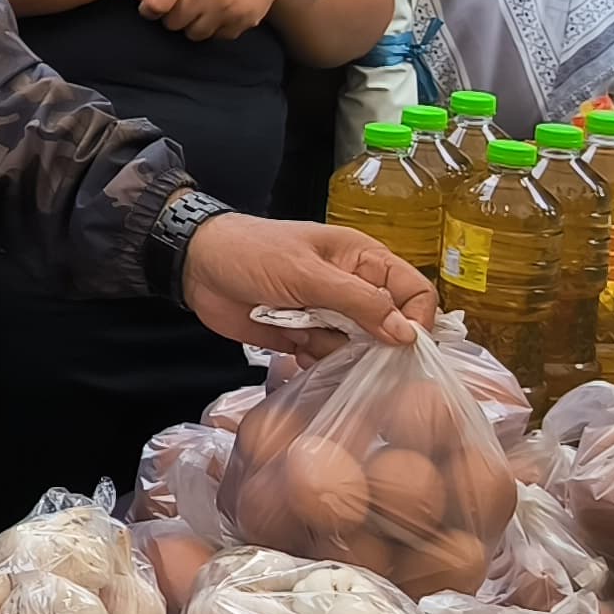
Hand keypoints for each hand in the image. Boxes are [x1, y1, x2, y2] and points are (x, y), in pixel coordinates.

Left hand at [134, 0, 292, 39]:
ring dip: (193, 24)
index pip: (155, 6)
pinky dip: (216, 28)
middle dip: (174, 15)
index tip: (154, 6)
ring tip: (203, 5)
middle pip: (172, 23)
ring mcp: (227, 6)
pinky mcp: (243, 20)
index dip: (149, 9)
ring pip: (193, 34)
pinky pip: (217, 37)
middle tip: (186, 0)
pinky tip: (222, 9)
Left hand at [181, 210, 433, 359]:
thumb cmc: (253, 254)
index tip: (403, 345)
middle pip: (389, 327)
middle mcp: (353, 289)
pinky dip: (313, 359)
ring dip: (336, 350)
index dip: (417, 319)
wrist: (197, 267)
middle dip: (374, 344)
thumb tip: (407, 335)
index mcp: (363, 260)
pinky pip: (327, 359)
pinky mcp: (304, 336)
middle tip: (344, 344)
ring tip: (304, 333)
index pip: (414, 291)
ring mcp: (328, 315)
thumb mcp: (308, 273)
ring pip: (359, 348)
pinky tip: (292, 346)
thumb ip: (359, 302)